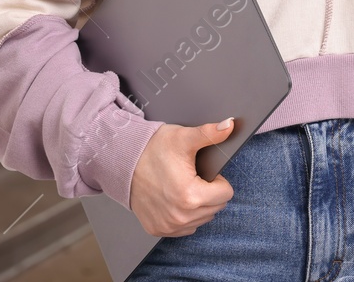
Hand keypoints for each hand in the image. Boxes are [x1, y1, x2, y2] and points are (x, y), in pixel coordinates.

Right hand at [128, 118, 235, 236]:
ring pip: (202, 219)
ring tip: (182, 186)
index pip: (226, 194)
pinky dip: (185, 215)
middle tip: (191, 177)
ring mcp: (168, 226)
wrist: (123, 161)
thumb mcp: (184, 137)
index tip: (202, 172)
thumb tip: (229, 125)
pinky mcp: (157, 229)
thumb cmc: (153, 149)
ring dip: (199, 205)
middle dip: (209, 192)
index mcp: (190, 196)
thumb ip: (210, 133)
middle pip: (215, 208)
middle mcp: (179, 217)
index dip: (218, 179)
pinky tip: (174, 199)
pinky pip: (185, 228)